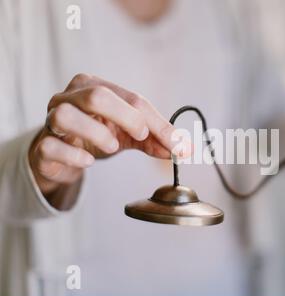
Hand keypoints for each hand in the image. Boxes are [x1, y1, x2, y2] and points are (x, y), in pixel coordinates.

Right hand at [29, 73, 189, 204]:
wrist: (61, 155)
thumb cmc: (96, 136)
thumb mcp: (129, 134)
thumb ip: (155, 139)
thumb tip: (184, 149)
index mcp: (95, 86)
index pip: (132, 98)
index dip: (158, 123)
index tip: (177, 145)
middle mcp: (70, 97)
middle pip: (97, 96)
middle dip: (126, 117)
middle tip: (141, 136)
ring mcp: (51, 119)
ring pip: (66, 116)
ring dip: (96, 133)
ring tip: (112, 147)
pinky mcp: (42, 145)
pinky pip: (51, 146)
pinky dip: (74, 155)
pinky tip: (89, 161)